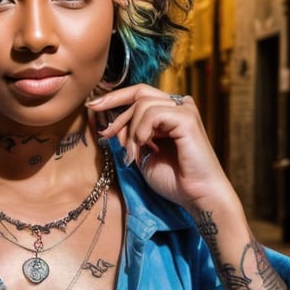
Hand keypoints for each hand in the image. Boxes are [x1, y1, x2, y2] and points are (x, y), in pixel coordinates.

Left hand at [87, 85, 236, 210]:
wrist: (197, 196)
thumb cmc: (173, 179)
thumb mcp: (142, 154)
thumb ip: (129, 136)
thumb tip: (109, 124)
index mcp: (169, 113)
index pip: (139, 94)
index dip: (115, 98)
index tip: (92, 106)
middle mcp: (178, 106)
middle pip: (139, 93)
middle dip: (116, 110)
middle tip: (106, 134)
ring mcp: (185, 110)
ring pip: (142, 104)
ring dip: (130, 131)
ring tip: (133, 154)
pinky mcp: (187, 118)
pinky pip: (153, 113)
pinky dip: (142, 131)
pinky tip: (146, 147)